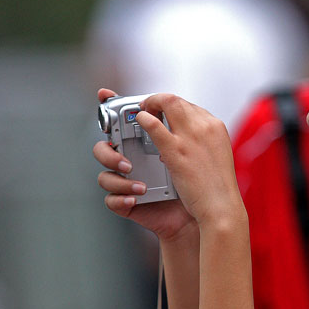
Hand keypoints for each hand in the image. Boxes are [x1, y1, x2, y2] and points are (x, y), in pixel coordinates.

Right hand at [94, 88, 195, 242]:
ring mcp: (129, 181)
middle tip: (126, 160)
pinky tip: (136, 198)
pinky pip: (112, 199)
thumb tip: (159, 106)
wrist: (205, 214)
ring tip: (139, 185)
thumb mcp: (188, 148)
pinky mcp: (128, 203)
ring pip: (105, 175)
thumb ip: (172, 126)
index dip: (109, 106)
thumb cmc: (198, 181)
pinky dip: (122, 199)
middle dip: (109, 152)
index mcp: (146, 143)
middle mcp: (134, 160)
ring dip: (119, 179)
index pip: (121, 123)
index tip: (103, 94)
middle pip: (105, 147)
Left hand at [135, 93, 245, 228]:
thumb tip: (186, 139)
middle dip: (160, 100)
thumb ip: (202, 144)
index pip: (192, 106)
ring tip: (142, 112)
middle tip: (149, 108)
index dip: (175, 106)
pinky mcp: (176, 150)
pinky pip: (154, 125)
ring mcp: (190, 136)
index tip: (166, 112)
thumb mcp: (215, 157)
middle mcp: (205, 126)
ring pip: (167, 103)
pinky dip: (144, 118)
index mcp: (217, 127)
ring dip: (151, 103)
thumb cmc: (218, 188)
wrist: (221, 207)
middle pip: (178, 99)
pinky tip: (139, 120)